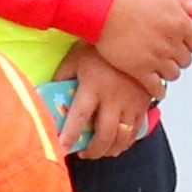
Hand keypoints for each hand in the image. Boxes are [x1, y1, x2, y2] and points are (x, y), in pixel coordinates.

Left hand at [55, 47, 154, 162]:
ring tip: (100, 151)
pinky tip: (117, 143)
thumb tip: (47, 95)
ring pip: (123, 137)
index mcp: (93, 86)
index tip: (62, 149)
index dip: (70, 136)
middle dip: (93, 151)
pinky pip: (137, 131)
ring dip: (110, 150)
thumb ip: (62, 77)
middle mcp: (113, 98)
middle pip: (104, 135)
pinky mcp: (144, 104)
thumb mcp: (75, 58)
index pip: (79, 117)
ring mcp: (131, 103)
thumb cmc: (99, 48)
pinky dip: (126, 142)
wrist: (134, 38)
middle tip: (84, 154)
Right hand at [89, 0, 191, 89]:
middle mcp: (171, 42)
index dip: (191, 43)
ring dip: (168, 72)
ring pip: (173, 74)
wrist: (102, 5)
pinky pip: (156, 87)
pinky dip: (158, 91)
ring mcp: (156, 58)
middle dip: (178, 57)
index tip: (185, 43)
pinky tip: (156, 90)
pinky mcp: (139, 69)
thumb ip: (182, 1)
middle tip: (170, 54)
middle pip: (186, 60)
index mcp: (180, 23)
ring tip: (161, 68)